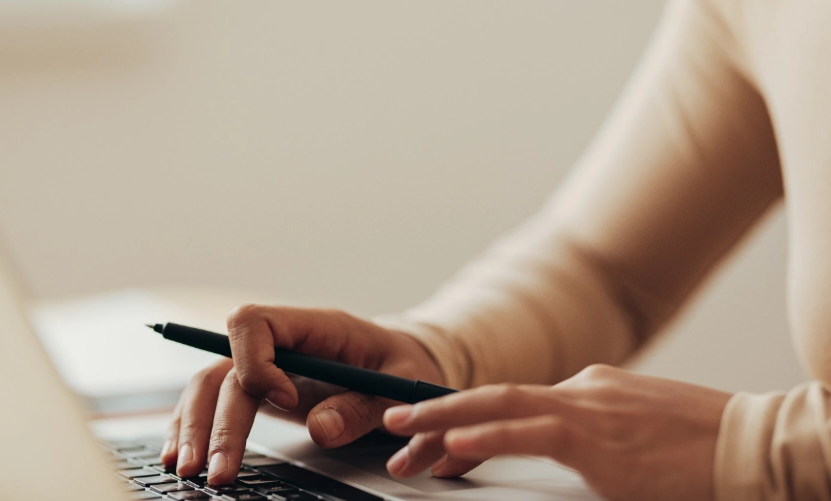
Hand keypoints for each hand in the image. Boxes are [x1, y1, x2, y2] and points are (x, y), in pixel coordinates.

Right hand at [160, 305, 443, 484]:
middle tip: (215, 468)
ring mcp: (267, 366)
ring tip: (188, 470)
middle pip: (226, 366)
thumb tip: (321, 429)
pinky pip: (217, 401)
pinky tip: (184, 456)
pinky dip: (197, 427)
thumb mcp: (399, 385)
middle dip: (215, 418)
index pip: (256, 322)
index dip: (257, 361)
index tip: (284, 402)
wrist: (403, 360)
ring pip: (211, 384)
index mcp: (315, 326)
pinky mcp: (262, 390)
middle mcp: (282, 343)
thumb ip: (363, 406)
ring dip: (195, 426)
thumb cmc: (402, 364)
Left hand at [382, 365, 731, 500]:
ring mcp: (588, 409)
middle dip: (437, 412)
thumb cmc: (702, 444)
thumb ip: (595, 430)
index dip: (465, 415)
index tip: (431, 431)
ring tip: (403, 432)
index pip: (511, 401)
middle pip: (493, 399)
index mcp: (588, 389)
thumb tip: (564, 440)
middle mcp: (580, 390)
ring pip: (500, 409)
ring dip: (445, 421)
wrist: (753, 446)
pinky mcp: (599, 439)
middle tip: (394, 425)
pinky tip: (455, 445)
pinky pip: (532, 434)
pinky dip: (489, 437)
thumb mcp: (638, 429)